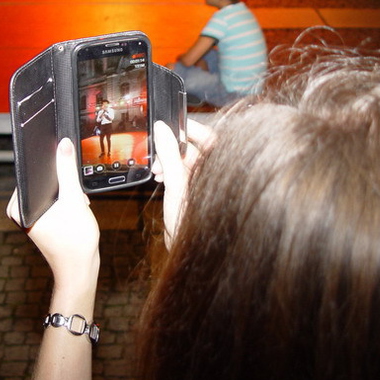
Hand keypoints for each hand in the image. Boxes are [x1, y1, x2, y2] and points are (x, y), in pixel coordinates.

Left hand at [7, 137, 99, 292]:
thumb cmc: (74, 243)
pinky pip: (53, 199)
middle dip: (60, 179)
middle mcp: (20, 211)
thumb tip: (62, 145)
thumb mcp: (73, 200)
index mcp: (18, 207)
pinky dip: (66, 199)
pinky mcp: (42, 220)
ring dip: (66, 190)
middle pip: (40, 180)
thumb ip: (66, 170)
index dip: (44, 159)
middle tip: (73, 190)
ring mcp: (31, 216)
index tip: (57, 148)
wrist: (80, 269)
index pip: (28, 172)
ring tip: (76, 202)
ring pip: (49, 190)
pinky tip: (76, 208)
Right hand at [152, 119, 212, 248]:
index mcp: (221, 169)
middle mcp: (218, 174)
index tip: (172, 125)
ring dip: (170, 163)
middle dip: (173, 149)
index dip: (190, 128)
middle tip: (158, 154)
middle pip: (195, 150)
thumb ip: (170, 155)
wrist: (195, 254)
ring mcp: (208, 184)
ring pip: (189, 163)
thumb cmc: (194, 229)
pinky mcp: (200, 193)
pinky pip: (187, 174)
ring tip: (157, 171)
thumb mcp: (176, 186)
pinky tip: (162, 179)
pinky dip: (173, 174)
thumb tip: (163, 130)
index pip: (209, 136)